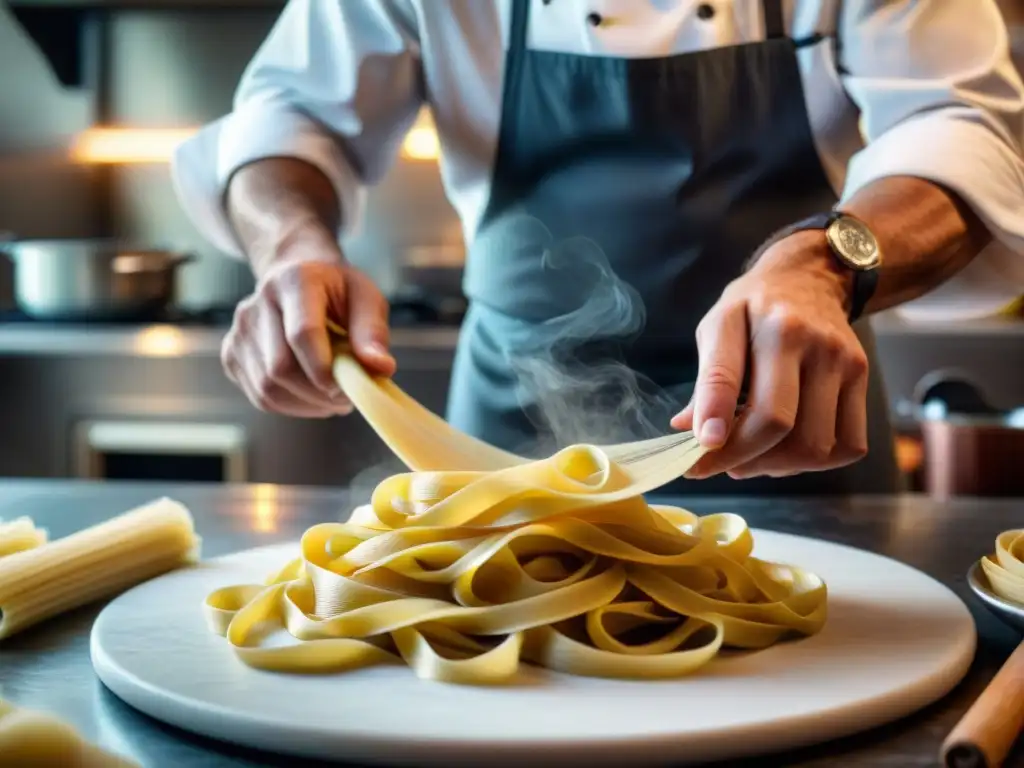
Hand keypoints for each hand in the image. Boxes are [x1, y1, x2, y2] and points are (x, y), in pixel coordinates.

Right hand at [221, 229, 394, 417]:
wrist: (297, 279)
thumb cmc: (337, 291)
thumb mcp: (366, 298)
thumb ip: (373, 331)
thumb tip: (381, 368)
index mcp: (293, 281)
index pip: (302, 333)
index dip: (325, 369)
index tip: (348, 387)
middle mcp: (257, 304)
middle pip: (280, 367)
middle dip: (318, 393)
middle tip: (346, 396)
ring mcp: (239, 330)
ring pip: (267, 388)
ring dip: (306, 404)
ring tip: (331, 396)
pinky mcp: (231, 354)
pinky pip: (260, 396)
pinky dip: (291, 405)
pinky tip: (311, 395)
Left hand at [671, 231, 869, 478]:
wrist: (812, 279)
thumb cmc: (755, 309)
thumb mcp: (717, 327)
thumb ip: (707, 381)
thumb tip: (686, 431)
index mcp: (758, 323)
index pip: (728, 378)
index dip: (712, 419)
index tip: (697, 453)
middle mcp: (805, 339)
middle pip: (775, 423)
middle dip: (739, 457)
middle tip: (718, 464)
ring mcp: (840, 360)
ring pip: (812, 445)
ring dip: (774, 466)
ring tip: (752, 457)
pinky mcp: (862, 378)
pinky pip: (846, 446)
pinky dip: (813, 463)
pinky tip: (788, 451)